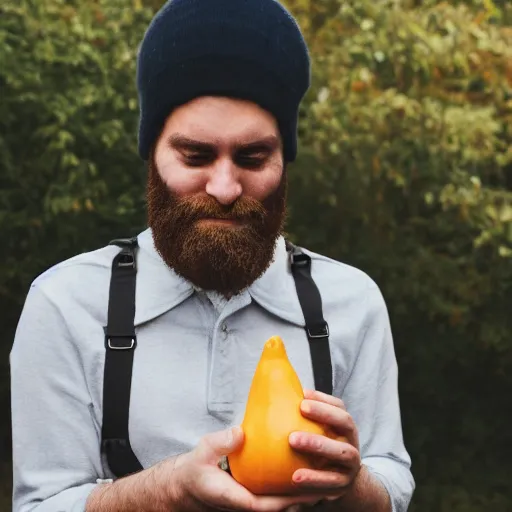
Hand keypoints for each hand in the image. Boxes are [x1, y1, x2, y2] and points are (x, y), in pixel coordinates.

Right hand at [170, 426, 325, 511]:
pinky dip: (291, 486)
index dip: (291, 500)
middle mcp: (249, 503)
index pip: (269, 505)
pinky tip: (305, 470)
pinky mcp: (253, 494)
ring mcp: (252, 500)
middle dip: (305, 499)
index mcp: (239, 498)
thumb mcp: (205, 450)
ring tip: (326, 479)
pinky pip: (276, 493)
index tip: (311, 491)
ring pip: (282, 502)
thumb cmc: (197, 468)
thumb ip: (222, 442)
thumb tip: (241, 432)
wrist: (188, 483)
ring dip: (302, 494)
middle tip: (329, 484)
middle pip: (282, 507)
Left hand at [287, 389, 361, 500]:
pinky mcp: (344, 484)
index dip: (323, 399)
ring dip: (318, 444)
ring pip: (342, 452)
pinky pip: (331, 482)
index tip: (303, 394)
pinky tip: (295, 476)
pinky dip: (314, 478)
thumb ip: (305, 418)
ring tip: (292, 440)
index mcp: (344, 426)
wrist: (342, 483)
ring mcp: (351, 463)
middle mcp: (351, 440)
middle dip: (324, 413)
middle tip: (301, 407)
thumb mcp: (319, 433)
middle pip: (346, 422)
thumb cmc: (323, 450)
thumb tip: (277, 397)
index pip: (339, 406)